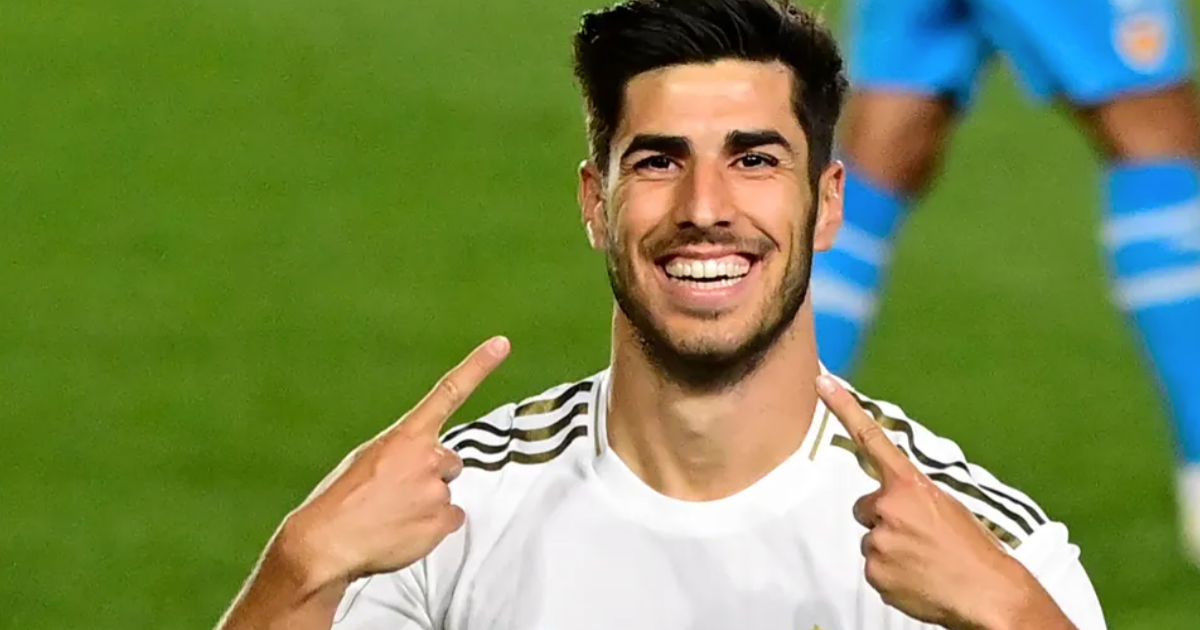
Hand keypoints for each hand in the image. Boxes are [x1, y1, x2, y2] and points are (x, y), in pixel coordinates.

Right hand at [275, 336, 511, 593]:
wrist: (327, 542)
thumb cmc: (341, 500)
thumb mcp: (368, 459)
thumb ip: (402, 453)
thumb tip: (423, 465)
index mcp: (406, 435)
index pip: (449, 392)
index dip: (478, 366)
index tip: (501, 345)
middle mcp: (428, 457)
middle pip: (449, 463)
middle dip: (430, 476)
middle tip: (397, 493)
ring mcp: (437, 489)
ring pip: (445, 493)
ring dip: (427, 504)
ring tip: (393, 515)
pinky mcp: (442, 520)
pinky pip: (450, 520)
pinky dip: (431, 527)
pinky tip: (403, 531)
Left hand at [815, 375, 1040, 629]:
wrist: (989, 595)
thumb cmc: (974, 549)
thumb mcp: (946, 508)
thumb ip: (911, 498)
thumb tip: (889, 504)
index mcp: (910, 485)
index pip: (871, 439)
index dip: (844, 407)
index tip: (822, 381)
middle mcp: (888, 507)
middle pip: (867, 508)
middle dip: (885, 520)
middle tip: (919, 538)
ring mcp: (878, 541)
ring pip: (872, 540)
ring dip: (891, 549)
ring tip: (925, 561)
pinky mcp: (875, 572)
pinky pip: (874, 569)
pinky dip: (892, 575)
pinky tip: (918, 579)